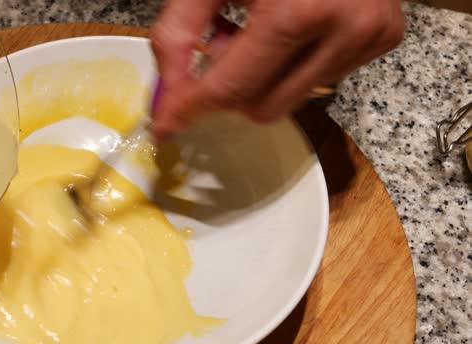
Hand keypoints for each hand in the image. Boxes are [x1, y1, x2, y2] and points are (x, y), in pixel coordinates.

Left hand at [149, 0, 405, 139]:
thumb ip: (179, 30)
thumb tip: (167, 88)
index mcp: (298, 11)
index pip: (233, 88)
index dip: (191, 108)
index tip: (165, 124)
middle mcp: (344, 29)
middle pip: (262, 106)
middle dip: (230, 88)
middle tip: (218, 45)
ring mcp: (370, 36)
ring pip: (291, 99)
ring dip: (262, 77)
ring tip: (258, 27)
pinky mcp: (384, 38)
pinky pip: (320, 80)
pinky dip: (294, 64)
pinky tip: (290, 26)